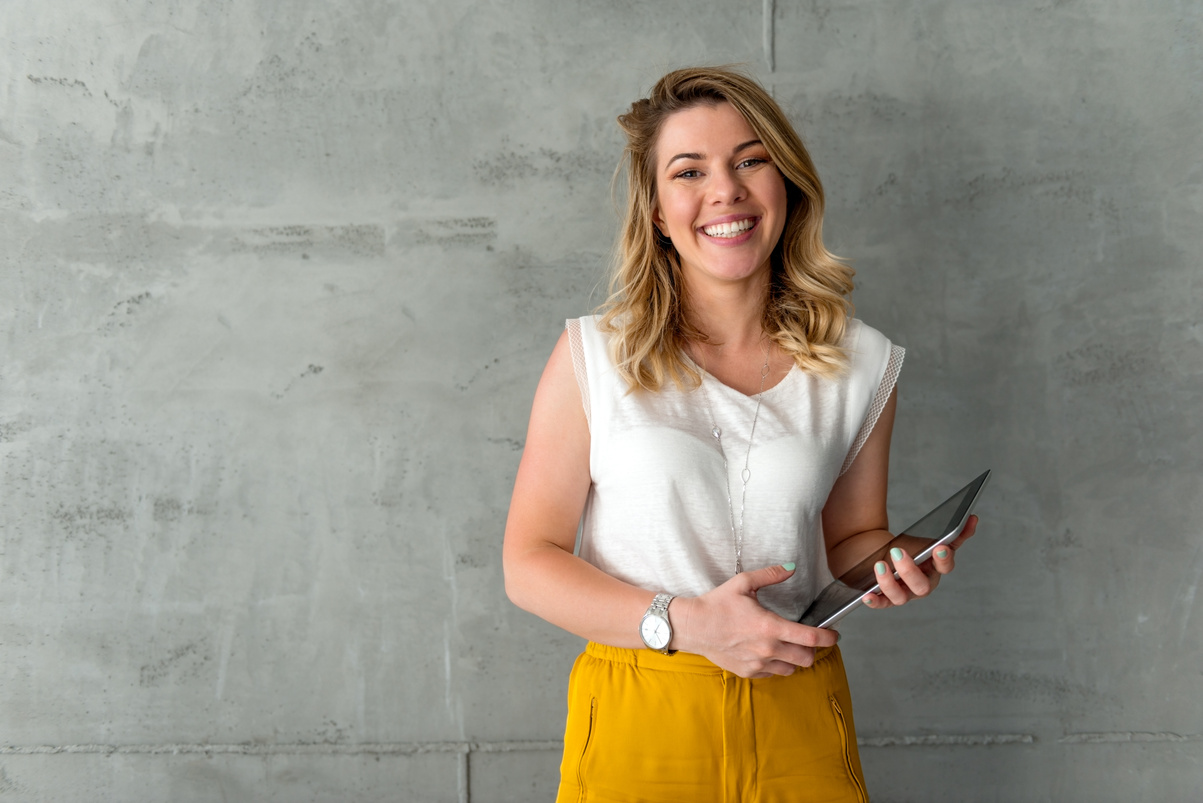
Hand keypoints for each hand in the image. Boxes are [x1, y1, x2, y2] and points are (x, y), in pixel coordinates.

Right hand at [673, 564, 838, 678]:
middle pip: (807, 658)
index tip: (834, 635)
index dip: (829, 638)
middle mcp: (768, 649)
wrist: (693, 626)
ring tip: (789, 646)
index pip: (811, 638)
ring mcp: (758, 664)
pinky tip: (769, 652)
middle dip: (813, 650)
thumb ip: (771, 575)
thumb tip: (791, 567)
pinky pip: (772, 673)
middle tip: (810, 640)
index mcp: (771, 626)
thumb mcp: (743, 583)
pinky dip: (776, 665)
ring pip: (791, 669)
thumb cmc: (717, 604)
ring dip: (795, 659)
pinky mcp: (748, 672)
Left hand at [862, 515, 978, 609]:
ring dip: (889, 583)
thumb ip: (951, 532)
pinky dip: (875, 602)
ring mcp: (904, 593)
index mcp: (935, 568)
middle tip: (898, 552)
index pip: (945, 567)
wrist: (876, 551)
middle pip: (922, 585)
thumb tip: (973, 518)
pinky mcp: (884, 597)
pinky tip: (867, 596)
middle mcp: (922, 584)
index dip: (944, 559)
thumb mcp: (926, 538)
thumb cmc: (905, 546)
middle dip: (910, 570)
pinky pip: (881, 604)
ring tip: (879, 565)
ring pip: (900, 597)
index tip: (940, 548)